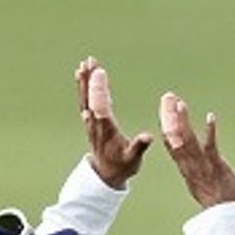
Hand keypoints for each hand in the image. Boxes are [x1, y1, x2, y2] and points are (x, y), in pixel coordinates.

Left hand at [76, 57, 152, 188]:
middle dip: (90, 79)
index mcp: (106, 130)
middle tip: (90, 61)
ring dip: (86, 80)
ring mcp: (91, 122)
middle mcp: (95, 123)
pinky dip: (85, 87)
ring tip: (86, 62)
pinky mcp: (91, 120)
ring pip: (86, 97)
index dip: (99, 89)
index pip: (100, 106)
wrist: (107, 173)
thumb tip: (149, 136)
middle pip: (90, 98)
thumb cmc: (123, 165)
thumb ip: (139, 146)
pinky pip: (86, 100)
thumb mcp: (133, 159)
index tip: (100, 72)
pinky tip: (86, 75)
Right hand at [159, 92, 234, 207]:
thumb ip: (193, 169)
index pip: (171, 142)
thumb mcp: (200, 182)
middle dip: (170, 116)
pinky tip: (210, 116)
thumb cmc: (217, 200)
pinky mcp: (216, 167)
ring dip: (184, 121)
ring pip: (188, 141)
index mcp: (185, 168)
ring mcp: (202, 166)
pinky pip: (211, 147)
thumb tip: (192, 162)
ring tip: (180, 103)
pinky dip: (209, 131)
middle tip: (167, 96)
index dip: (166, 123)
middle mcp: (189, 166)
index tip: (164, 106)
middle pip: (175, 138)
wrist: (225, 216)